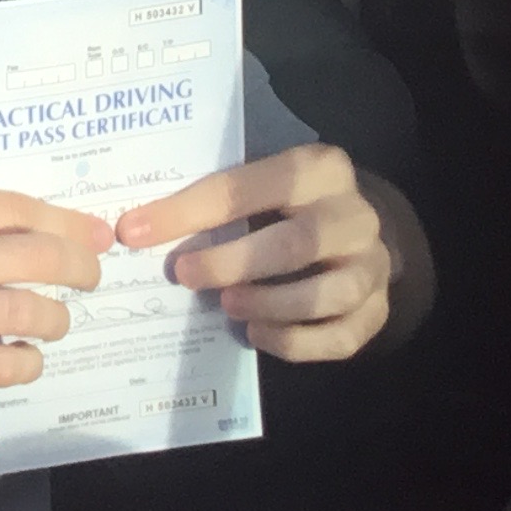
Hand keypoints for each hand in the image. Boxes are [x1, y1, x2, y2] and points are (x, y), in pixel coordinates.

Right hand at [0, 181, 112, 404]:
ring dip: (55, 320)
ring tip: (52, 325)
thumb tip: (26, 232)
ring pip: (31, 311)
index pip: (22, 209)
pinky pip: (4, 363)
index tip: (97, 236)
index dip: (71, 225)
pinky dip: (26, 362)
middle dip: (80, 270)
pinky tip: (21, 359)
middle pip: (40, 256)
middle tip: (88, 281)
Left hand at [114, 145, 391, 363]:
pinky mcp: (376, 311)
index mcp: (318, 168)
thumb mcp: (261, 184)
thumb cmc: (286, 205)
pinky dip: (293, 342)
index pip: (248, 186)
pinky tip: (257, 334)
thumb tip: (136, 228)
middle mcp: (353, 215)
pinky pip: (339, 337)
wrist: (354, 231)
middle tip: (185, 275)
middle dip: (233, 263)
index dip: (188, 211)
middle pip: (297, 243)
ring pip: (325, 294)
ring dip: (268, 304)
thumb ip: (214, 200)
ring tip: (227, 307)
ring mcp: (371, 266)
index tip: (135, 231)